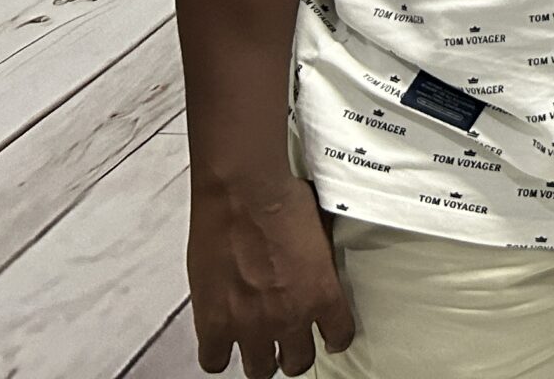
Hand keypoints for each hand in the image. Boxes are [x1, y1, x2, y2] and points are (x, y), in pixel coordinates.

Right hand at [189, 174, 355, 377]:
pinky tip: (221, 341)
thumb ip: (318, 262)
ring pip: (259, 369)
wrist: (243, 191)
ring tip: (255, 343)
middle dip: (293, 353)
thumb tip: (315, 263)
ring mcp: (251, 324)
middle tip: (286, 341)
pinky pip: (215, 361)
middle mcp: (291, 316)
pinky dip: (218, 354)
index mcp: (322, 293)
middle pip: (298, 362)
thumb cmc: (280, 198)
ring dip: (259, 357)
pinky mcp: (214, 323)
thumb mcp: (319, 231)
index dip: (332, 337)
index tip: (328, 336)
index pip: (339, 335)